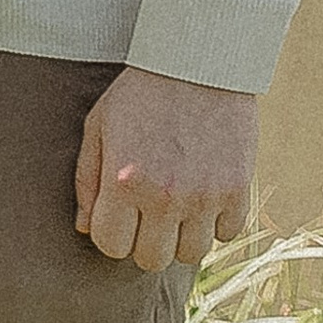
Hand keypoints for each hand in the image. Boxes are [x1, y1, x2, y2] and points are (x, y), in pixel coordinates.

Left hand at [74, 69, 257, 270]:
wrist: (198, 62)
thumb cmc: (140, 93)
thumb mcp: (98, 127)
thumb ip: (87, 181)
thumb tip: (85, 228)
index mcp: (124, 183)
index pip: (112, 246)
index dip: (112, 233)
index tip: (119, 215)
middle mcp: (165, 197)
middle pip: (152, 260)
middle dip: (145, 241)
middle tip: (148, 213)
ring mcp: (205, 196)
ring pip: (191, 253)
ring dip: (182, 235)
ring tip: (178, 205)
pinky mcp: (238, 188)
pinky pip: (228, 233)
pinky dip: (217, 221)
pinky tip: (206, 195)